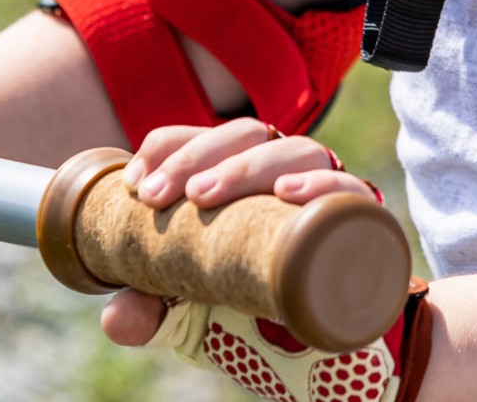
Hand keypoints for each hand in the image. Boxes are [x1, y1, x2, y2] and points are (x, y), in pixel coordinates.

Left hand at [103, 117, 375, 345]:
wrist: (333, 342)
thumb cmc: (256, 304)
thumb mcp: (196, 312)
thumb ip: (155, 311)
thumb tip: (115, 318)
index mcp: (240, 176)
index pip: (203, 137)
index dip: (168, 148)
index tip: (136, 186)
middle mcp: (282, 171)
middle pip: (244, 133)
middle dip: (196, 155)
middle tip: (163, 195)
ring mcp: (324, 190)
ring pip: (294, 149)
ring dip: (246, 166)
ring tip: (207, 194)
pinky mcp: (360, 222)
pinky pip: (350, 190)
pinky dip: (321, 186)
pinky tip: (288, 195)